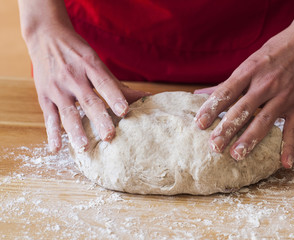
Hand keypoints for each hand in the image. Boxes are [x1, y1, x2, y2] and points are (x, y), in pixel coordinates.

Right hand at [28, 24, 147, 152]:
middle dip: (99, 119)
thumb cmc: (77, 52)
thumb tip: (145, 97)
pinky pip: (49, 116)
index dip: (115, 97)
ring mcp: (57, 87)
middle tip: (109, 136)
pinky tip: (56, 148)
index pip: (104, 82)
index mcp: (90, 65)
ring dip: (75, 130)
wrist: (46, 35)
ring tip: (83, 147)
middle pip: (89, 100)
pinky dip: (52, 133)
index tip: (125, 112)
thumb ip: (116, 83)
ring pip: (67, 112)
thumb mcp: (96, 61)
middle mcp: (73, 76)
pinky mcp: (44, 96)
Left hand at [194, 0, 293, 167]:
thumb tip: (200, 94)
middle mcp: (266, 83)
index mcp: (250, 70)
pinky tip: (283, 163)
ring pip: (264, 121)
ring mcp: (284, 95)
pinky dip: (289, 147)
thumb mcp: (250, 61)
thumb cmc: (276, 51)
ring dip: (250, 139)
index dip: (211, 108)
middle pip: (243, 109)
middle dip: (227, 128)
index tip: (199, 124)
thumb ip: (228, 83)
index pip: (226, 91)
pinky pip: (293, 129)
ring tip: (237, 155)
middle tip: (214, 146)